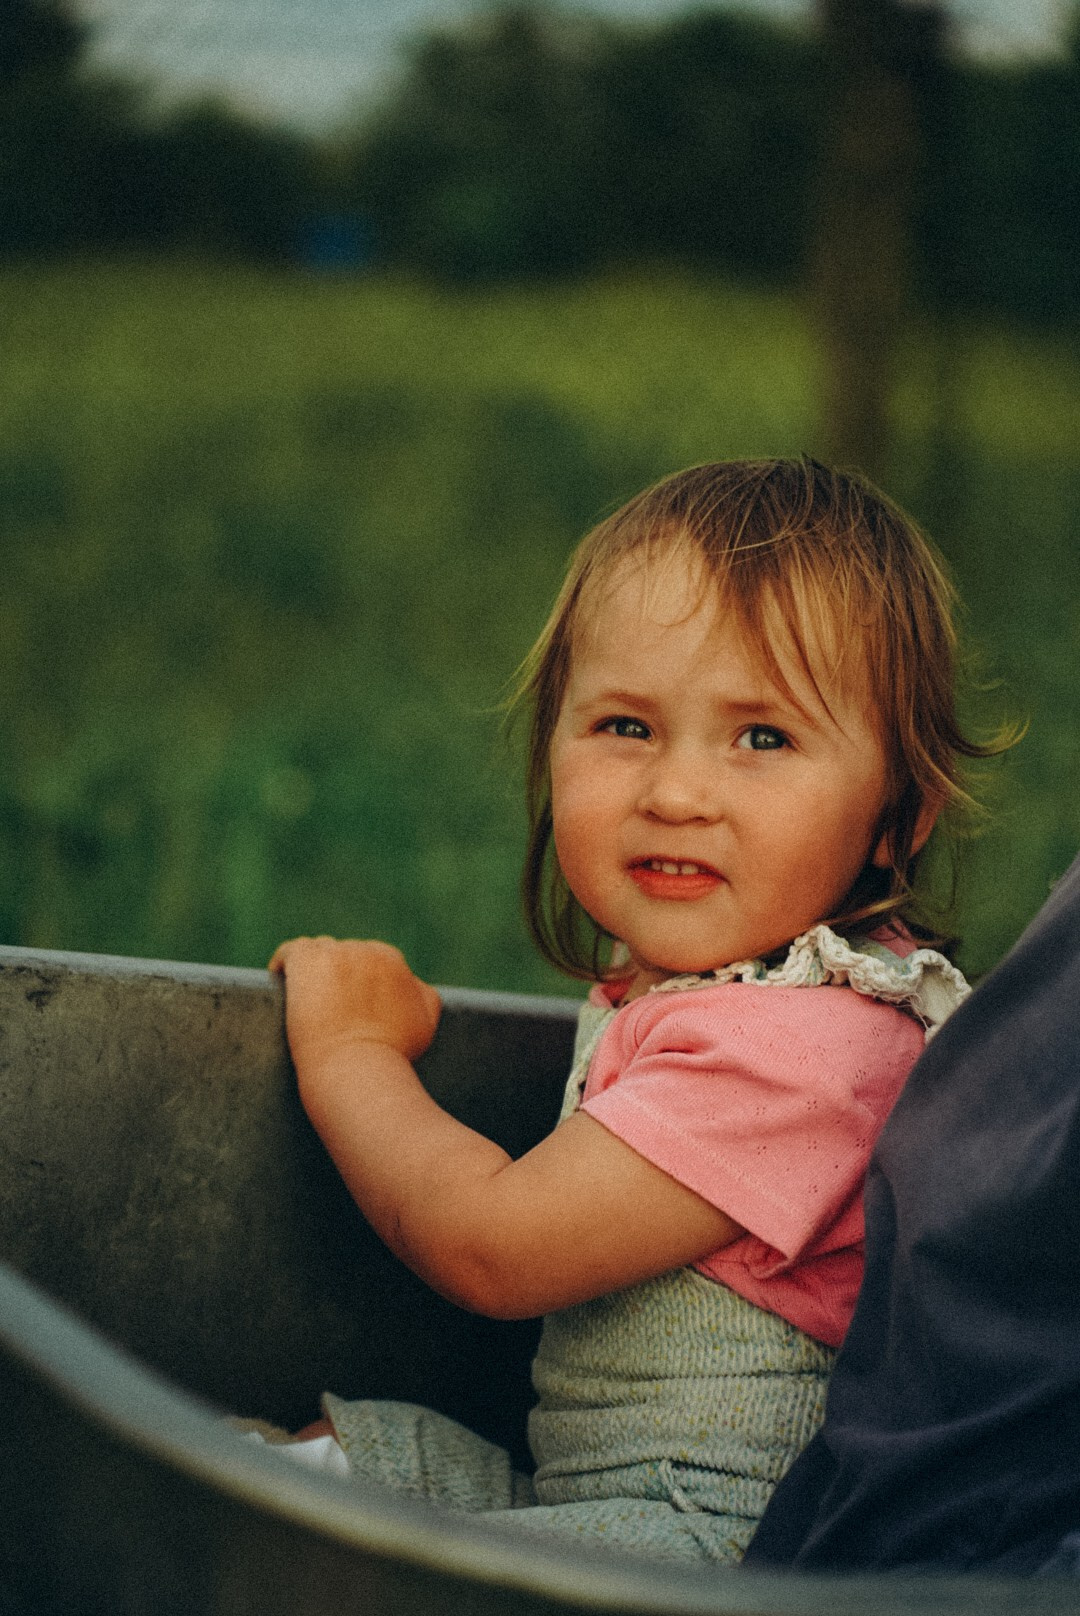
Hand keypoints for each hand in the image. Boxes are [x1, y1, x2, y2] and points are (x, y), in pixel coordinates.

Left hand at [268, 936, 441, 1069]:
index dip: (357, 980)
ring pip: (318, 952)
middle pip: (343, 953)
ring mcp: (336, 954)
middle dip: (335, 974)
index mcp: (393, 961)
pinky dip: (284, 963)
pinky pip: (291, 952)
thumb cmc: (391, 1056)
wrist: (359, 1069)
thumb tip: (414, 984)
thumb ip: (423, 996)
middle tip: (324, 1005)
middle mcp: (366, 950)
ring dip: (311, 971)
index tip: (347, 1002)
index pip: (369, 959)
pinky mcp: (308, 961)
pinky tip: (278, 977)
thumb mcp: (425, 1025)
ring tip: (301, 996)